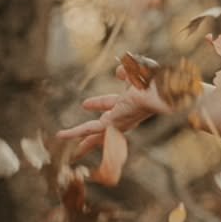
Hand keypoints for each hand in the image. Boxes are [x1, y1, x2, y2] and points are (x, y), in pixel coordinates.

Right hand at [57, 74, 172, 156]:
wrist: (159, 90)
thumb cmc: (153, 80)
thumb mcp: (135, 73)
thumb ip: (126, 72)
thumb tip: (119, 71)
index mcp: (130, 102)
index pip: (111, 104)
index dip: (98, 104)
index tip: (85, 105)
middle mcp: (124, 115)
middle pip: (104, 125)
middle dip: (91, 132)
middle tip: (80, 139)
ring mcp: (118, 121)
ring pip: (95, 133)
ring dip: (82, 140)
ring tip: (71, 149)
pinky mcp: (112, 124)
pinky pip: (90, 129)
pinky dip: (75, 133)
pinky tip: (61, 136)